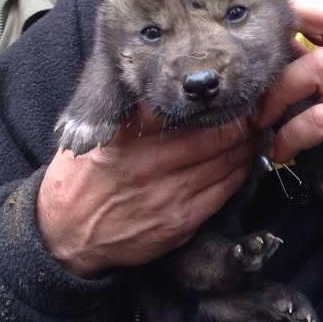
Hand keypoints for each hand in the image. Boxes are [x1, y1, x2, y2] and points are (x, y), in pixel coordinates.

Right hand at [36, 107, 257, 276]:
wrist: (66, 234)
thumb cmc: (86, 175)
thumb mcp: (100, 133)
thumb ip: (136, 110)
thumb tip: (180, 87)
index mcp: (131, 136)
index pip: (189, 110)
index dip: (219, 100)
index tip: (234, 90)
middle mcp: (151, 164)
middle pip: (219, 136)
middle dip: (244, 122)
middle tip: (256, 111)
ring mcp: (169, 195)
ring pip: (228, 162)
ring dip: (248, 146)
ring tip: (256, 132)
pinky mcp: (181, 221)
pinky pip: (225, 190)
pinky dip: (241, 172)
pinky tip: (245, 160)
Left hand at [256, 0, 322, 220]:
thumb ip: (311, 74)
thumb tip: (265, 55)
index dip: (300, 4)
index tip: (261, 16)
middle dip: (290, 24)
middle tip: (253, 57)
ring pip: (320, 65)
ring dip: (279, 93)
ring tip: (261, 121)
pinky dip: (293, 133)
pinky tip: (281, 151)